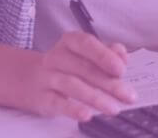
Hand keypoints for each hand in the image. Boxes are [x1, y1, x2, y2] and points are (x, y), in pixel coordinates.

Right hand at [19, 31, 136, 120]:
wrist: (29, 79)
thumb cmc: (67, 66)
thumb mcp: (86, 56)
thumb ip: (107, 54)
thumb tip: (123, 57)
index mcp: (70, 42)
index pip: (86, 44)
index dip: (104, 56)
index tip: (121, 70)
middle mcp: (57, 56)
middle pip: (85, 68)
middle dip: (110, 83)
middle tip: (128, 96)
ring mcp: (47, 77)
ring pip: (72, 85)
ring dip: (96, 97)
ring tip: (114, 108)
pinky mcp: (42, 98)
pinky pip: (57, 103)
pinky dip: (72, 109)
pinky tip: (87, 115)